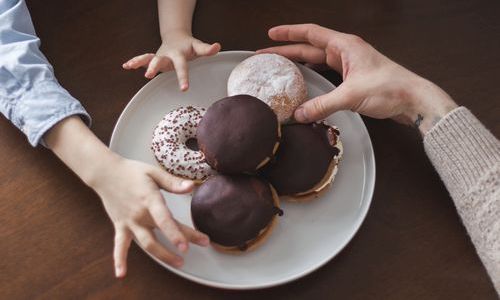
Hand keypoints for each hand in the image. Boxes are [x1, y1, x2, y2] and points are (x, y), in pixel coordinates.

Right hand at [45, 117, 208, 278]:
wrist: (106, 173)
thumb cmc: (132, 172)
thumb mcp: (154, 172)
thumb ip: (173, 182)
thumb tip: (191, 187)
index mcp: (149, 200)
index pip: (164, 220)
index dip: (176, 234)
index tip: (187, 245)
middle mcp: (139, 214)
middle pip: (161, 233)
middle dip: (181, 241)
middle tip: (203, 244)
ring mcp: (129, 222)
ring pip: (147, 244)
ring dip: (163, 255)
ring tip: (179, 263)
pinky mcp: (121, 226)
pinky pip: (120, 246)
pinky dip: (120, 260)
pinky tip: (122, 274)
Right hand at [123, 31, 220, 90]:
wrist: (176, 37)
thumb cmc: (189, 46)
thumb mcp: (198, 47)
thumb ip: (207, 49)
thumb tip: (218, 46)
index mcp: (178, 55)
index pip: (181, 67)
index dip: (183, 78)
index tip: (184, 89)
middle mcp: (166, 55)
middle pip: (159, 60)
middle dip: (154, 67)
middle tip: (149, 76)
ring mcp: (158, 56)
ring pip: (147, 58)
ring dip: (138, 62)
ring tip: (129, 66)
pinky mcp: (153, 58)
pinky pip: (142, 59)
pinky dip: (134, 62)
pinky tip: (126, 66)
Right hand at [258, 24, 456, 133]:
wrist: (413, 99)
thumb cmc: (389, 88)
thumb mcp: (351, 96)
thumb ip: (322, 105)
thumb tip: (299, 114)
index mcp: (345, 45)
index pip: (311, 33)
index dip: (289, 33)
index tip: (271, 34)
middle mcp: (346, 51)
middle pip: (310, 47)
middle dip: (287, 50)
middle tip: (266, 56)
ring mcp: (350, 64)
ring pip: (318, 59)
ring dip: (299, 62)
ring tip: (280, 67)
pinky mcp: (354, 77)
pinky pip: (327, 72)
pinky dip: (313, 74)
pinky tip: (305, 80)